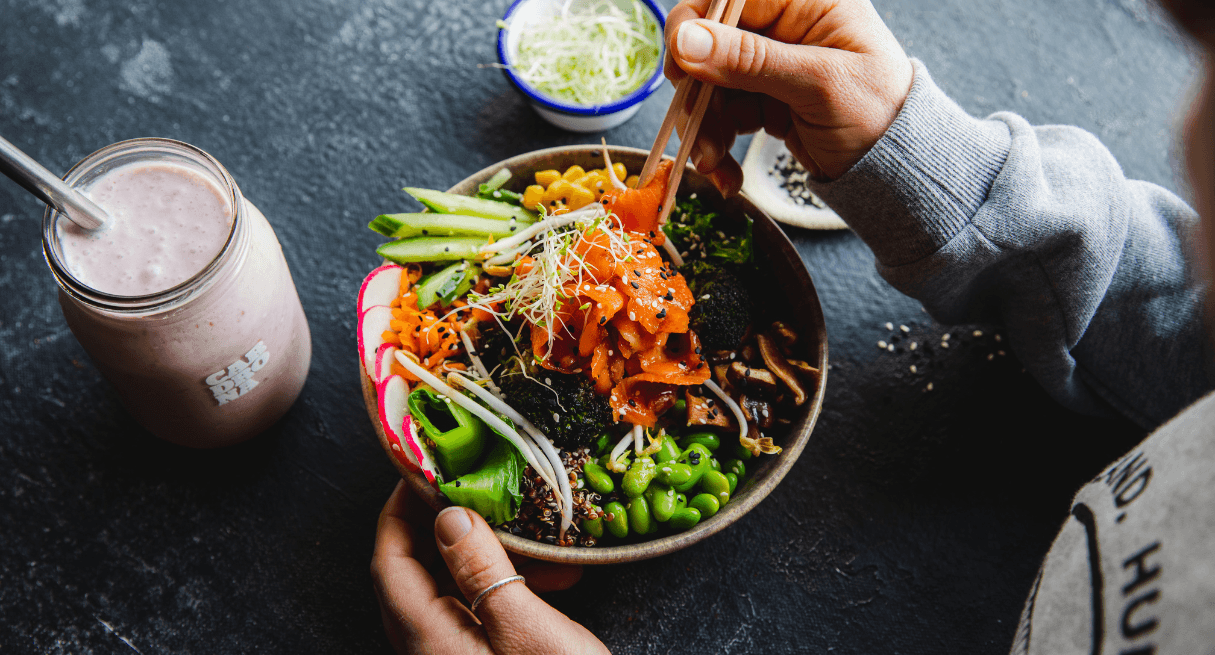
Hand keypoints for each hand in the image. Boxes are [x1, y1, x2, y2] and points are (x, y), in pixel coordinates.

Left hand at [371, 480, 609, 653]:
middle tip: (479, 489)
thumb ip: (482, 571)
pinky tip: (552, 579)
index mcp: (427, 638)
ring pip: (449, 593)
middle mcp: (429, 651)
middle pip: (414, 574)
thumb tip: (447, 515)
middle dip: (444, 526)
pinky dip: (504, 588)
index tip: (422, 470)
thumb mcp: (527, 629)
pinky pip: (475, 615)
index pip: (389, 561)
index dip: (398, 510)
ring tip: (534, 539)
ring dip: (485, 557)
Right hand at [664, 0, 913, 185]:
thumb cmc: (879, 115)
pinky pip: (721, 114)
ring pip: (709, 85)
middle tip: (694, 132)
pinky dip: (716, 144)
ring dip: (703, 127)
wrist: (898, 170)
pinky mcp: (762, 99)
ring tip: (713, 166)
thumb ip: (750, 60)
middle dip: (697, 95)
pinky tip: (725, 173)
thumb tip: (685, 39)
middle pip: (709, 45)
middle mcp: (783, 25)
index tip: (681, 70)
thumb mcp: (817, 84)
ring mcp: (770, 64)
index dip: (693, 29)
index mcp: (804, 1)